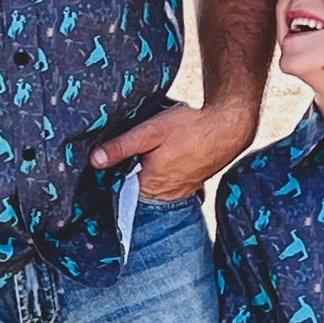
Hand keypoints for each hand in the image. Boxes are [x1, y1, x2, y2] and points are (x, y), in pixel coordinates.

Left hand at [90, 100, 256, 201]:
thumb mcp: (150, 132)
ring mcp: (181, 192)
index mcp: (150, 186)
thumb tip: (94, 161)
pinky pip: (170, 184)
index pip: (120, 189)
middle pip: (137, 189)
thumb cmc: (189, 128)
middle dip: (131, 174)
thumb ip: (121, 147)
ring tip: (152, 154)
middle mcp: (165, 196)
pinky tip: (167, 158)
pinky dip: (164, 174)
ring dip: (148, 173)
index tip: (111, 162)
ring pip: (154, 187)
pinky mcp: (192, 185)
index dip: (113, 174)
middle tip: (134, 153)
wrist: (229, 126)